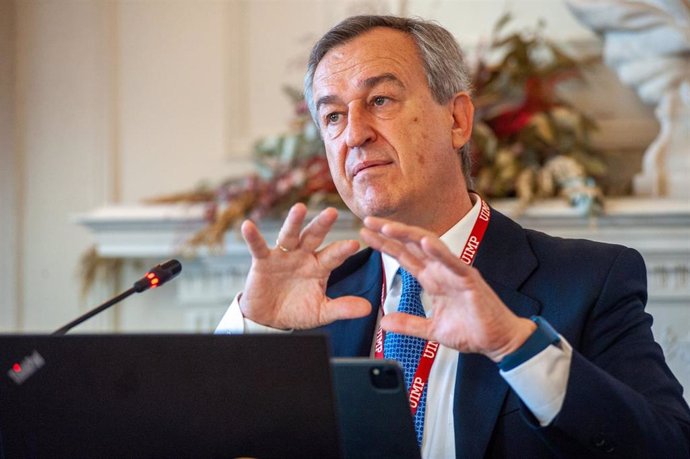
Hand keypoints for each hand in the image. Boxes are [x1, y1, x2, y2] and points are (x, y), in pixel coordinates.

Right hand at [239, 203, 370, 329]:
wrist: (269, 319)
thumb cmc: (298, 311)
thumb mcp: (321, 311)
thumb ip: (342, 308)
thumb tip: (368, 308)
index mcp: (320, 266)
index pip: (333, 256)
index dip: (342, 250)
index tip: (354, 243)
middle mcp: (303, 256)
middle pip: (314, 237)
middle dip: (322, 225)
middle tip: (332, 212)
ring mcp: (283, 256)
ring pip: (289, 235)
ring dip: (293, 222)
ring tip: (299, 208)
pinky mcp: (263, 261)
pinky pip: (258, 247)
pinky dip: (252, 237)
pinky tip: (247, 225)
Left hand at [361, 216, 534, 361]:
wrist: (498, 341)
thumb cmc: (471, 330)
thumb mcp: (432, 329)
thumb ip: (409, 324)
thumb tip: (385, 323)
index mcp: (433, 278)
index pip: (404, 256)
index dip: (385, 244)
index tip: (366, 233)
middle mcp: (442, 270)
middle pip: (412, 245)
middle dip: (389, 232)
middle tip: (368, 220)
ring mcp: (455, 272)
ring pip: (430, 246)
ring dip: (408, 235)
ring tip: (388, 226)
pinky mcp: (469, 280)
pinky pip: (453, 262)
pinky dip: (440, 251)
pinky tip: (425, 240)